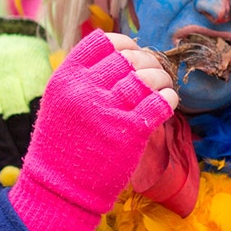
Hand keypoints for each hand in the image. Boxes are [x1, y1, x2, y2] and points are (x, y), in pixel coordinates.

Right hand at [9, 29, 176, 230]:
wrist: (60, 189)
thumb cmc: (63, 145)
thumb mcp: (60, 102)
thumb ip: (85, 78)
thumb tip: (124, 55)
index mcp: (66, 77)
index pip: (104, 42)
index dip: (125, 45)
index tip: (133, 53)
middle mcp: (86, 90)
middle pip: (129, 58)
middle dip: (147, 62)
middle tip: (152, 73)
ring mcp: (109, 110)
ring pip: (148, 77)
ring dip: (162, 79)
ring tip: (162, 87)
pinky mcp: (131, 132)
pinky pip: (161, 103)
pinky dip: (169, 99)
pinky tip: (167, 102)